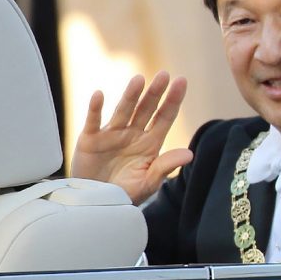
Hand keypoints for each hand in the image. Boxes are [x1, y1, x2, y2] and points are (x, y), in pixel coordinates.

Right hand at [71, 71, 192, 204]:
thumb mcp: (149, 182)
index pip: (165, 117)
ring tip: (139, 80)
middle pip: (146, 109)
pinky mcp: (90, 139)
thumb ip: (166, 166)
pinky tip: (99, 94)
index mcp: (150, 143)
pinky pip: (94, 121)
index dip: (173, 100)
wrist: (97, 204)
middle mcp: (133, 134)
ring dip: (130, 95)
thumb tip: (190, 154)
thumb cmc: (125, 194)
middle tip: (164, 75)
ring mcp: (112, 134)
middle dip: (155, 93)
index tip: (182, 81)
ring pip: (123, 110)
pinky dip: (96, 108)